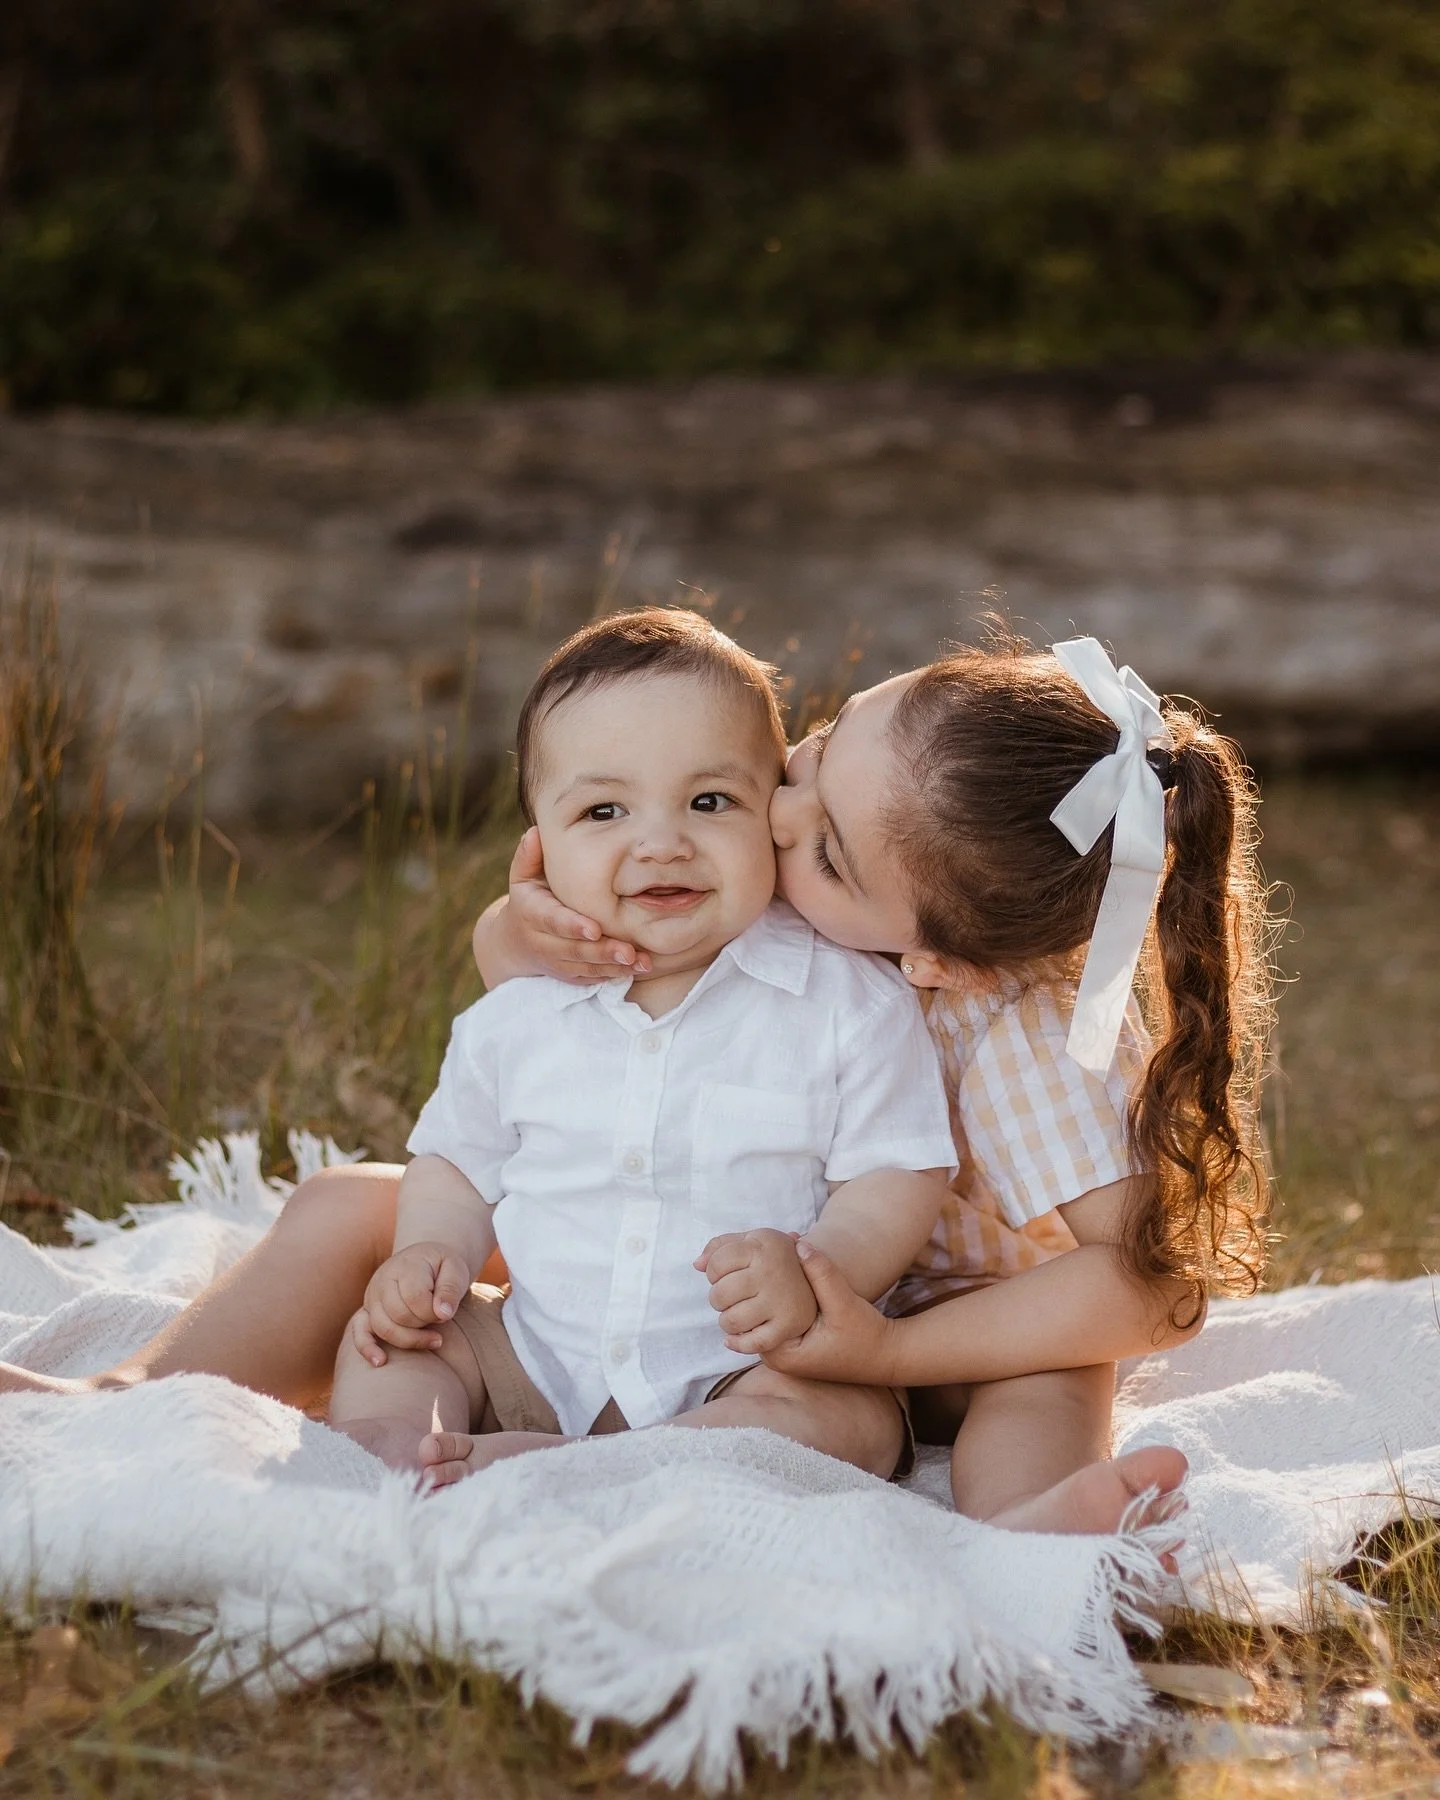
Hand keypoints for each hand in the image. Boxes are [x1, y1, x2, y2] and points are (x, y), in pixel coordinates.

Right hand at [348, 1241, 471, 1366]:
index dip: (433, 1311)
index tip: (447, 1311)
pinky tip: (380, 1361)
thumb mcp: (456, 1269)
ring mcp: (372, 1296)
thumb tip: (443, 1314)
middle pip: (399, 1315)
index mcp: (406, 1266)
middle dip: (424, 1325)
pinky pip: (358, 1331)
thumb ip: (451, 1289)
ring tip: (435, 1340)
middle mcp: (383, 1280)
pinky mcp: (367, 1311)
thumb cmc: (443, 1267)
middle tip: (442, 1322)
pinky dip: (367, 1348)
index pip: (415, 1297)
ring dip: (409, 1340)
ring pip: (383, 1327)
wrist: (426, 1260)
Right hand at [498, 828, 650, 981]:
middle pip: (572, 950)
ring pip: (584, 968)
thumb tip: (535, 832)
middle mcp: (541, 941)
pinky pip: (590, 978)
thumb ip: (529, 856)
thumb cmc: (529, 898)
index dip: (572, 926)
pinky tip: (636, 970)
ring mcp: (555, 962)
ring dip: (613, 967)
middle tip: (629, 952)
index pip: (552, 920)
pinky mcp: (568, 975)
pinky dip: (612, 976)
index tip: (595, 929)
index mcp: (532, 913)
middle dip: (602, 952)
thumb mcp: (522, 876)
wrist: (515, 943)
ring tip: (641, 962)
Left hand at [695, 1228, 817, 1353]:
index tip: (725, 1273)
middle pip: (719, 1294)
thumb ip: (722, 1246)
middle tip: (731, 1297)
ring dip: (727, 1321)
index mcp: (763, 1246)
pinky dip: (738, 1343)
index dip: (713, 1272)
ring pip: (730, 1320)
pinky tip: (734, 1337)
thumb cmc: (777, 1259)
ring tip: (737, 1312)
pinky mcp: (788, 1325)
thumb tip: (696, 1264)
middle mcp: (771, 1272)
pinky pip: (752, 1343)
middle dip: (718, 1298)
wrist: (818, 1280)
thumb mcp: (754, 1241)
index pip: (716, 1264)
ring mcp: (780, 1301)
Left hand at [760, 1240, 898, 1384]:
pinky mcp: (793, 1347)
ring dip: (770, 1290)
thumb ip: (822, 1274)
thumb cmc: (867, 1335)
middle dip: (760, 1284)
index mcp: (782, 1353)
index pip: (750, 1314)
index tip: (770, 1255)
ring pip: (764, 1315)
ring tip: (780, 1258)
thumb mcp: (844, 1303)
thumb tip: (799, 1244)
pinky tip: (790, 1273)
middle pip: (753, 1314)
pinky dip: (780, 1298)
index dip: (757, 1282)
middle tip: (771, 1252)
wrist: (886, 1356)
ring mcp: (784, 1354)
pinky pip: (776, 1318)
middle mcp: (777, 1358)